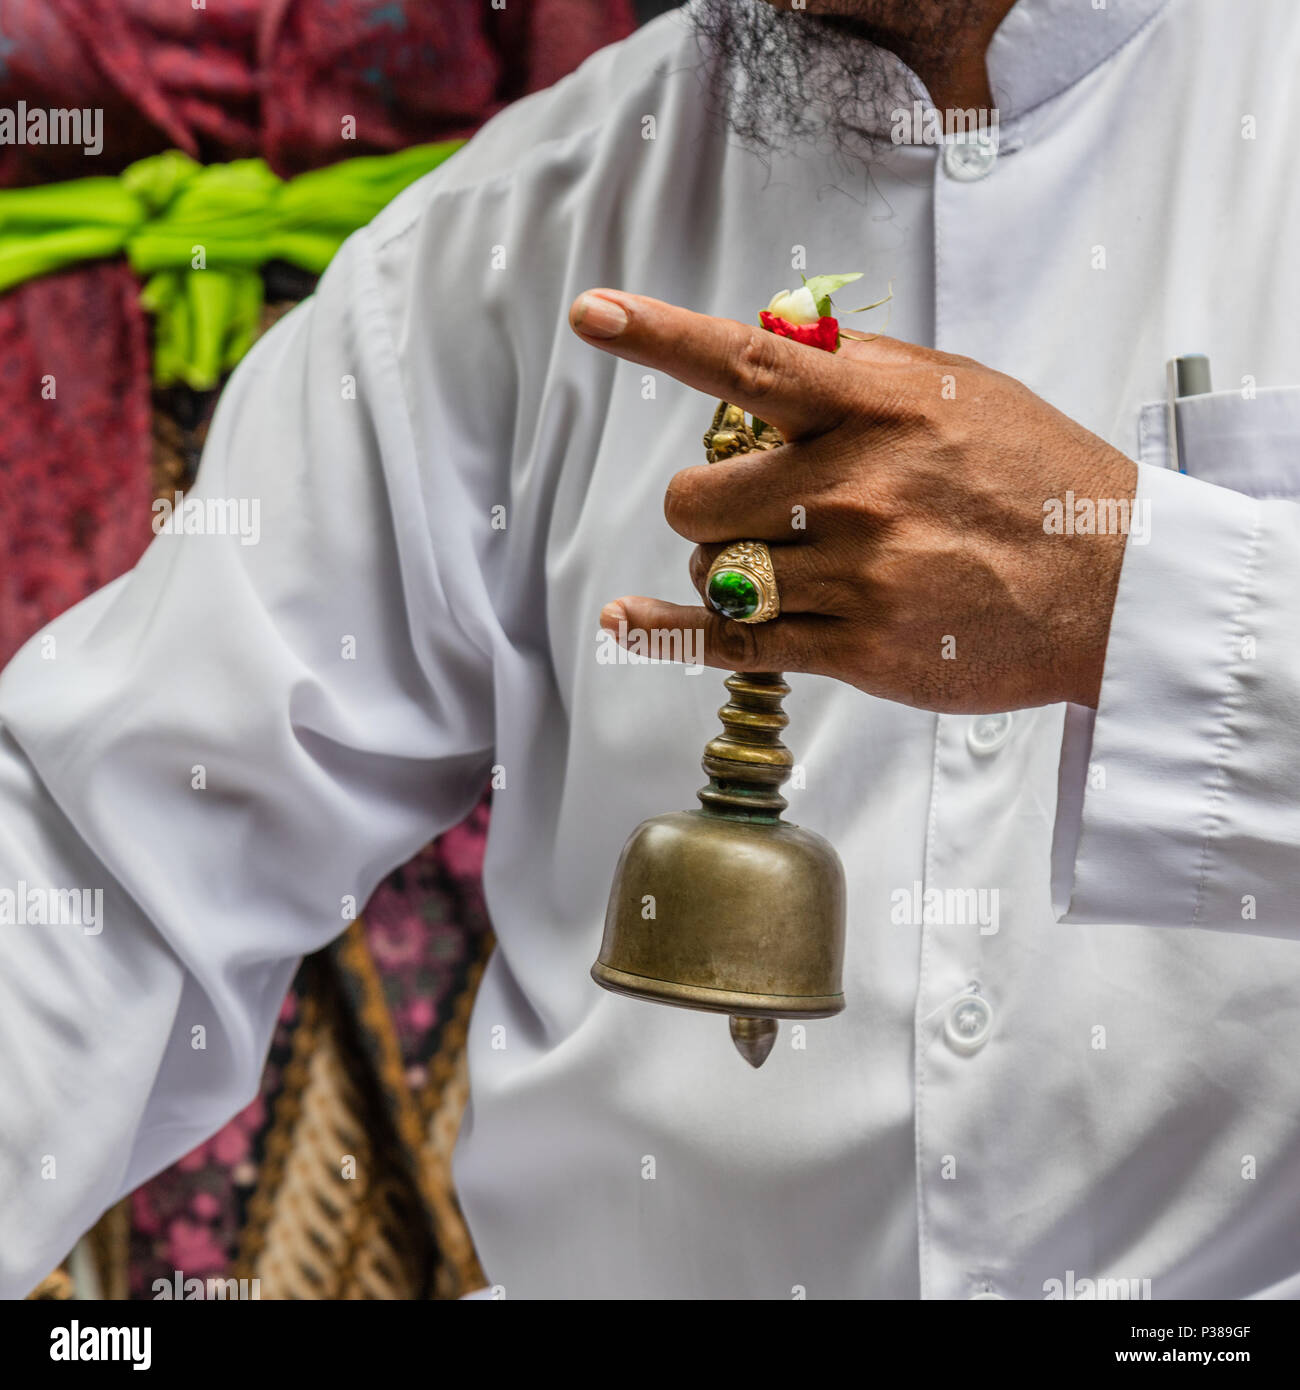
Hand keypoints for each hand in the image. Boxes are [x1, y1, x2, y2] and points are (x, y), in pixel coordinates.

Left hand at [570, 289, 1136, 712]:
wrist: (1115, 586)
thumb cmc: (1035, 480)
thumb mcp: (958, 392)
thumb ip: (861, 373)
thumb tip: (775, 339)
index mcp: (878, 407)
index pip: (748, 360)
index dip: (660, 335)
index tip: (594, 314)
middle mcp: (855, 487)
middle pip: (698, 497)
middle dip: (706, 507)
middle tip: (752, 513)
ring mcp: (855, 572)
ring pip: (716, 572)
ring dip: (729, 570)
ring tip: (795, 568)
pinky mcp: (856, 647)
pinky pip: (731, 640)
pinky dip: (669, 632)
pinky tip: (629, 620)